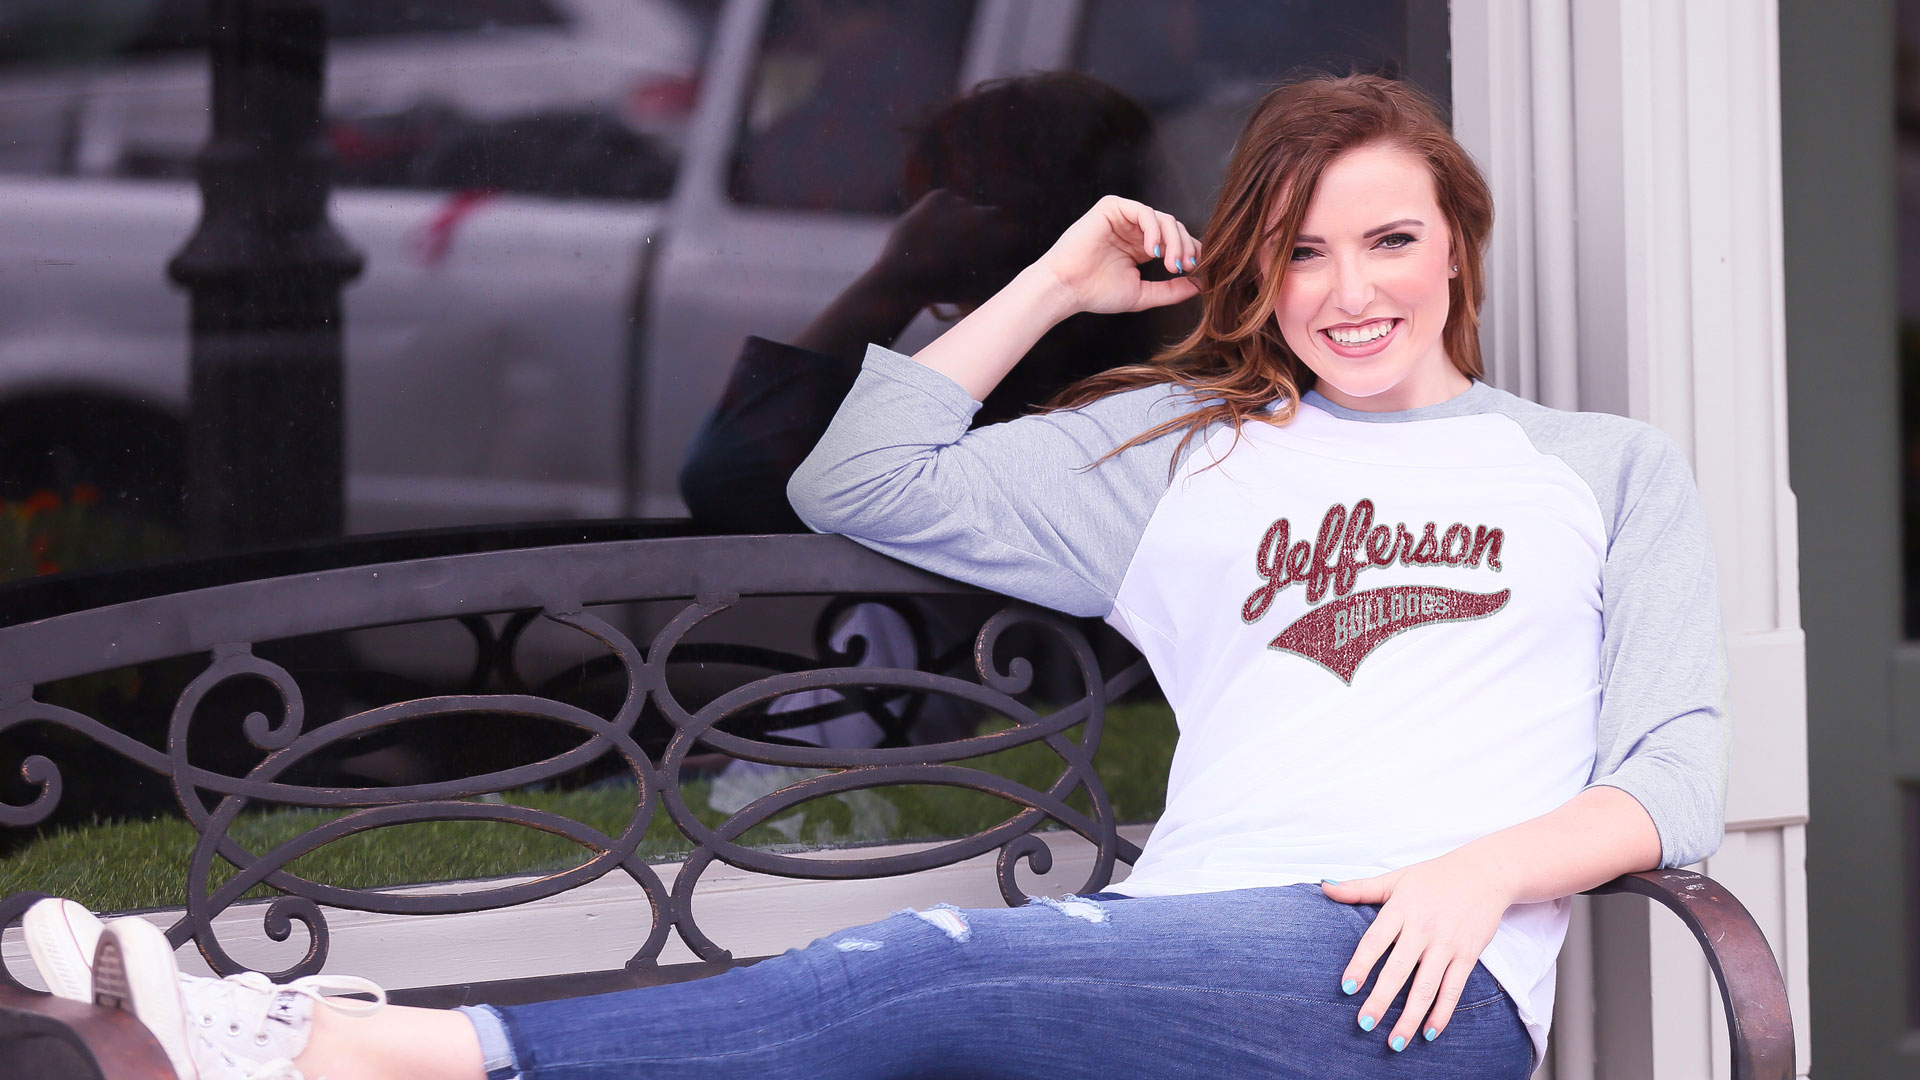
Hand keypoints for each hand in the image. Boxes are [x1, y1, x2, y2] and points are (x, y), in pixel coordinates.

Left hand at [873, 189, 1023, 307]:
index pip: (1012, 231)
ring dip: (956, 220)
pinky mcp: (939, 197)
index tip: (987, 252)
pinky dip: (937, 211)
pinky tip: (927, 230)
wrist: (904, 279)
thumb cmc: (943, 289)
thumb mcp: (980, 286)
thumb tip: (1010, 264)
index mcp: (1000, 238)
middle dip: (982, 227)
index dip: (1000, 241)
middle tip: (961, 245)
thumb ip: (998, 271)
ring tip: (937, 243)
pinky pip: (943, 200)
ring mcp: (961, 203)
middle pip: (992, 215)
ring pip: (964, 207)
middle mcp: (985, 216)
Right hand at [1033, 195, 1201, 314]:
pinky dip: (1154, 230)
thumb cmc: (1096, 293)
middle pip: (1174, 228)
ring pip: (1163, 219)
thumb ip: (1171, 290)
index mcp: (1141, 247)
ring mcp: (1123, 217)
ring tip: (1170, 264)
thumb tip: (1200, 285)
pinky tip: (1153, 251)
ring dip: (1174, 241)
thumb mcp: (1143, 294)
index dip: (1190, 252)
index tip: (1197, 271)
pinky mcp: (1112, 207)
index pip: (1176, 241)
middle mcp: (1134, 230)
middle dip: (1185, 247)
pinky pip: (1144, 212)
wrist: (1067, 288)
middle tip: (1185, 268)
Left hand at [1320, 847, 1514, 1051]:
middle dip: (1381, 1000)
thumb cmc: (1434, 877)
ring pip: (1426, 987)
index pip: (1375, 941)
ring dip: (1410, 1017)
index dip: (1360, 965)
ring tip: (1395, 1042)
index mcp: (1401, 909)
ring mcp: (1446, 944)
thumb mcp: (1396, 878)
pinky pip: (1453, 989)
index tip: (1347, 987)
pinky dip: (1442, 1013)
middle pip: (1398, 970)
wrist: (1484, 873)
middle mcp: (1423, 929)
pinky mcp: (1468, 955)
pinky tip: (1428, 1032)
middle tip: (1364, 1024)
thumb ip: (1359, 888)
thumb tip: (1324, 887)